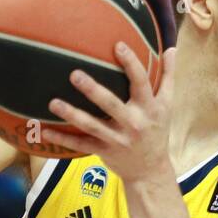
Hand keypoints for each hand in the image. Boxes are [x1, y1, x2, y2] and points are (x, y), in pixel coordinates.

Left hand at [42, 43, 178, 183]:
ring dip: (72, 114)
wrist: (151, 171)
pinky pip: (81, 145)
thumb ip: (168, 76)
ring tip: (53, 103)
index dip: (131, 64)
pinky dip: (63, 139)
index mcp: (149, 108)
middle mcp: (133, 123)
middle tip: (74, 74)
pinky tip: (45, 131)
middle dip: (93, 90)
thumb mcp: (168, 105)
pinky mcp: (104, 152)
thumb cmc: (157, 130)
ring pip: (92, 126)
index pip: (141, 82)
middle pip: (112, 104)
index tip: (117, 46)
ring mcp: (117, 139)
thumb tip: (172, 48)